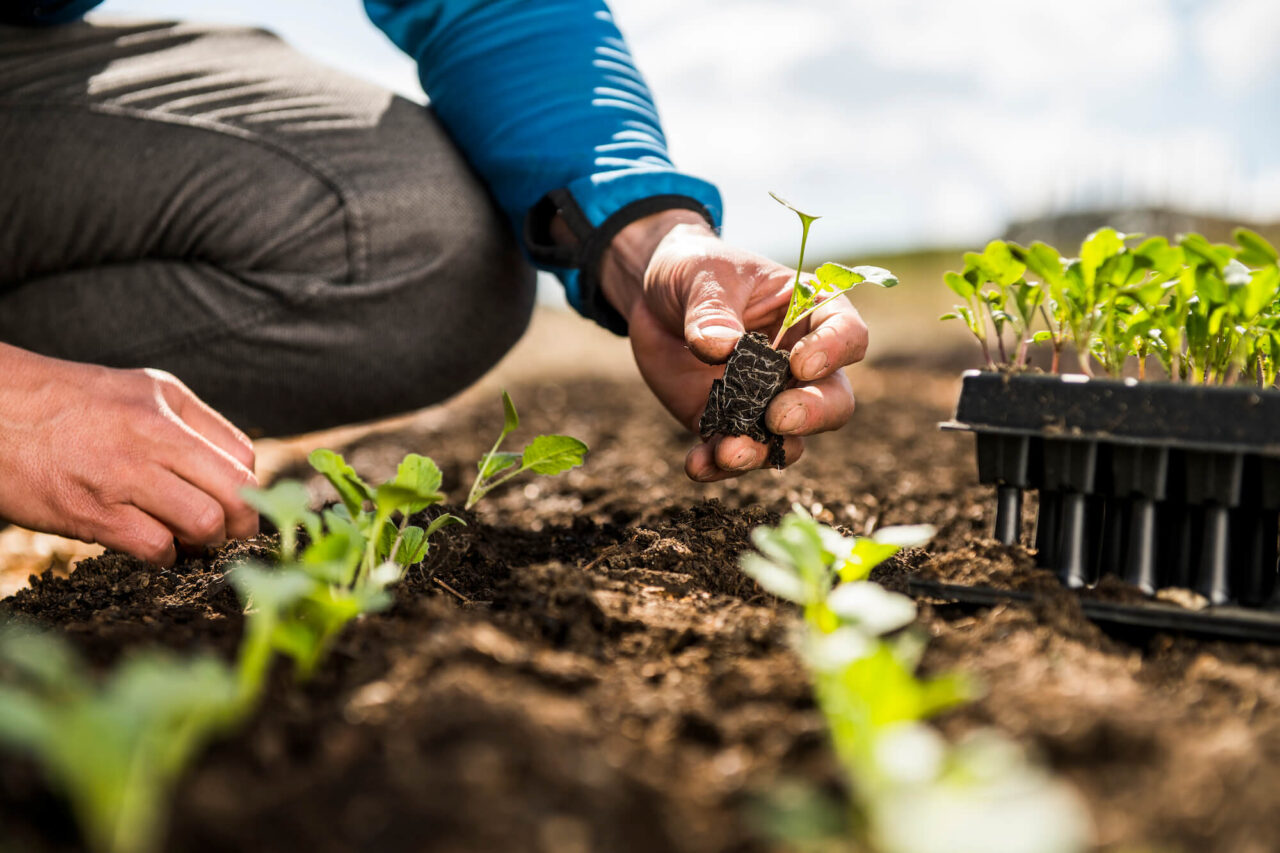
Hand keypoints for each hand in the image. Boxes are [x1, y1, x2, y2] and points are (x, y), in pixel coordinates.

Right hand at [0, 345, 258, 564]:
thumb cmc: (66, 405)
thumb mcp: (137, 391)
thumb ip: (189, 423)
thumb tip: (234, 472)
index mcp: (168, 402)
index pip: (243, 456)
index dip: (249, 488)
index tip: (237, 504)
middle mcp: (154, 434)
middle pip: (236, 492)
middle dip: (242, 523)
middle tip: (228, 534)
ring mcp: (123, 475)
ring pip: (204, 523)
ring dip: (204, 542)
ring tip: (189, 541)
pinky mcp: (91, 513)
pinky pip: (157, 548)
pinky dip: (165, 557)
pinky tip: (153, 548)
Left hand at [600, 211, 868, 480]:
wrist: (653, 299)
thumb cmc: (695, 271)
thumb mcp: (701, 276)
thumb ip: (712, 312)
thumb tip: (719, 348)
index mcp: (812, 314)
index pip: (848, 336)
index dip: (833, 353)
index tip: (801, 362)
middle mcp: (800, 364)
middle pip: (833, 400)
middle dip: (812, 414)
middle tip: (779, 417)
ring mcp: (767, 400)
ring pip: (787, 439)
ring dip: (762, 452)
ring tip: (728, 453)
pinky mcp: (729, 424)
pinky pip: (733, 453)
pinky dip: (716, 464)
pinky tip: (697, 464)